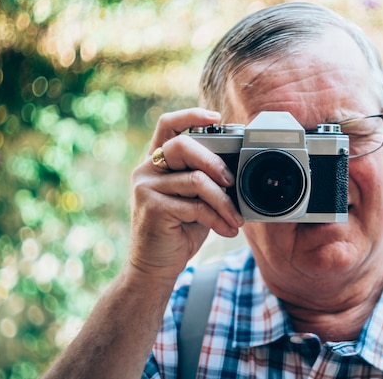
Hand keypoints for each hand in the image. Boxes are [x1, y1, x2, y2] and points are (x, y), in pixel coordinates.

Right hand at [129, 108, 243, 282]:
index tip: (217, 117)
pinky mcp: (151, 207)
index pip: (168, 124)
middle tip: (232, 182)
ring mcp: (145, 187)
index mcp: (156, 162)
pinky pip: (195, 205)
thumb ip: (205, 179)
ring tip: (235, 218)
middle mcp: (146, 170)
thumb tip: (237, 169)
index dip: (192, 114)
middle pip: (183, 145)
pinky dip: (217, 218)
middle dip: (214, 161)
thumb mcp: (194, 199)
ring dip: (224, 201)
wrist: (156, 267)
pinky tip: (227, 230)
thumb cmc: (179, 231)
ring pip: (196, 180)